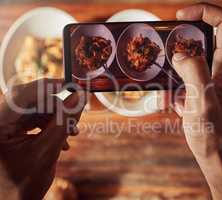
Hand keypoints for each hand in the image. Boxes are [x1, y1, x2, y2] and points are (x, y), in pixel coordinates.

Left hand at [0, 79, 85, 199]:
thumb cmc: (20, 187)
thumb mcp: (46, 153)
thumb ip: (63, 122)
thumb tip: (79, 98)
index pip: (21, 94)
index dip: (48, 86)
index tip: (71, 85)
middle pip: (30, 102)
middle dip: (56, 107)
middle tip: (75, 113)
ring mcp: (4, 127)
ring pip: (35, 111)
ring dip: (56, 119)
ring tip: (71, 133)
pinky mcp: (11, 133)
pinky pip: (34, 121)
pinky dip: (50, 127)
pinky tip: (62, 140)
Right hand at [171, 3, 221, 199]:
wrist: (217, 155)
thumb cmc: (212, 133)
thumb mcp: (202, 101)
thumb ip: (193, 71)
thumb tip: (179, 54)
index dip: (204, 11)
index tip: (180, 17)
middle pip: (209, 36)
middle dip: (185, 39)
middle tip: (167, 47)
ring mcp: (217, 79)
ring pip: (195, 58)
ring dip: (177, 67)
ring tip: (167, 85)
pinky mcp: (207, 89)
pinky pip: (189, 78)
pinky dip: (177, 86)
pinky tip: (173, 104)